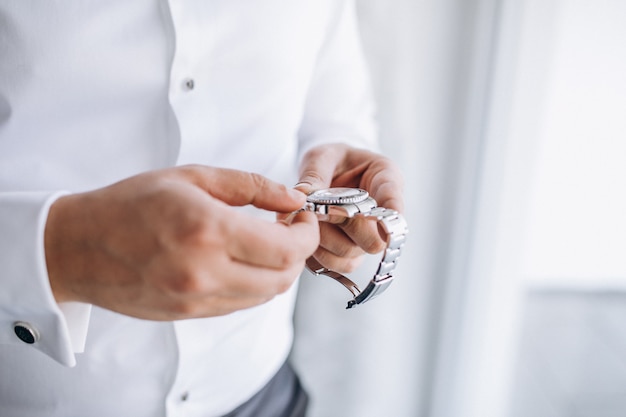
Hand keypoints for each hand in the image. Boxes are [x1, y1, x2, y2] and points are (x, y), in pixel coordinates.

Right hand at [44, 165, 318, 319]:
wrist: (78, 247)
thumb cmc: (130, 204)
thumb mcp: (192, 177)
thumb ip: (250, 186)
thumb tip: (293, 198)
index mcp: (207, 231)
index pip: (286, 249)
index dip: (307, 233)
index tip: (302, 216)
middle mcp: (205, 273)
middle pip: (284, 277)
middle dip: (299, 252)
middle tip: (290, 227)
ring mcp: (196, 300)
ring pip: (266, 295)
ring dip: (279, 269)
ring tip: (269, 241)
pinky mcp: (190, 314)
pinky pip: (241, 304)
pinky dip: (256, 283)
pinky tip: (245, 259)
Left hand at [295, 143, 403, 271]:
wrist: (327, 173)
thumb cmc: (331, 160)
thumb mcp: (322, 156)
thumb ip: (315, 173)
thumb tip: (303, 194)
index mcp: (384, 178)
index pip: (393, 197)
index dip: (391, 211)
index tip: (385, 220)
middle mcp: (381, 214)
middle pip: (373, 240)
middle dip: (342, 225)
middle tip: (320, 208)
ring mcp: (366, 237)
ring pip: (351, 256)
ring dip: (324, 240)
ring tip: (310, 219)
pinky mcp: (348, 253)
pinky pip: (335, 265)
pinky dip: (316, 253)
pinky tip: (307, 233)